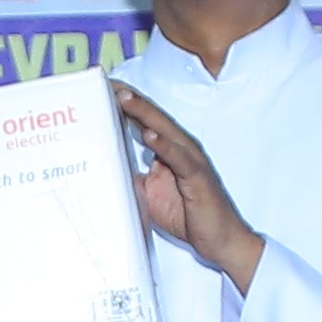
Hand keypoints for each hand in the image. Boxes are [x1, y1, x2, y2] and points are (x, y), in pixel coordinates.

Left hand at [112, 86, 265, 291]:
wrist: (219, 239)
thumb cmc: (187, 214)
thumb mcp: (150, 194)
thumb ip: (132, 178)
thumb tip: (106, 170)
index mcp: (169, 149)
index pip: (145, 120)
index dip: (124, 104)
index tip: (102, 88)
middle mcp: (181, 148)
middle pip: (153, 118)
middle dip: (129, 99)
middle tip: (107, 82)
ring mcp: (191, 160)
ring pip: (165, 130)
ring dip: (145, 113)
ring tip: (124, 98)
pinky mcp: (198, 177)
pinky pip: (180, 158)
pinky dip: (165, 145)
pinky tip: (150, 134)